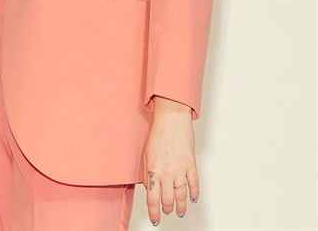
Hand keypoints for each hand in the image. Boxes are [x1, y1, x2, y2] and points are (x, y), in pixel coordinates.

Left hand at [142, 96, 198, 225]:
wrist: (171, 120)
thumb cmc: (158, 134)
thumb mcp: (146, 154)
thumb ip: (148, 172)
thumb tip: (149, 188)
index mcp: (153, 170)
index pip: (153, 198)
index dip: (154, 212)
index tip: (155, 219)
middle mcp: (167, 172)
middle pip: (168, 200)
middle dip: (167, 209)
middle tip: (166, 212)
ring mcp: (180, 169)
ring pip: (181, 195)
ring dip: (181, 206)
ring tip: (180, 211)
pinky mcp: (190, 164)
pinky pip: (194, 184)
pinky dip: (194, 194)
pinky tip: (193, 199)